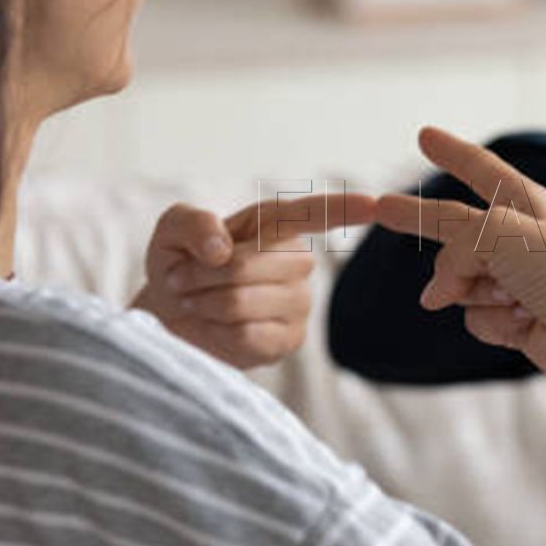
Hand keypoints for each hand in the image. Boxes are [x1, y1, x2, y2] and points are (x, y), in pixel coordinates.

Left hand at [134, 193, 376, 368]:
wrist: (169, 313)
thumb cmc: (179, 262)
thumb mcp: (172, 230)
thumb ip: (192, 224)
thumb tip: (221, 248)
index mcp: (275, 224)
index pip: (315, 213)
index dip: (344, 209)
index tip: (376, 204)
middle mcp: (297, 261)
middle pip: (249, 265)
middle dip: (202, 274)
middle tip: (180, 279)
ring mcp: (298, 303)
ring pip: (242, 302)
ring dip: (204, 302)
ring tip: (194, 300)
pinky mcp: (288, 341)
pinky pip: (247, 336)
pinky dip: (214, 332)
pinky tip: (212, 326)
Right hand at [376, 127, 545, 383]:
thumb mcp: (495, 233)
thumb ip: (452, 249)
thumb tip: (435, 294)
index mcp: (525, 203)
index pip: (480, 168)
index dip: (450, 151)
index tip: (425, 135)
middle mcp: (521, 237)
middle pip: (455, 233)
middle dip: (433, 237)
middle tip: (395, 218)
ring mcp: (518, 278)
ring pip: (460, 281)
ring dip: (475, 293)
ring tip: (514, 299)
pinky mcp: (516, 317)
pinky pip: (476, 315)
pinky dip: (492, 322)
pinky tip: (523, 323)